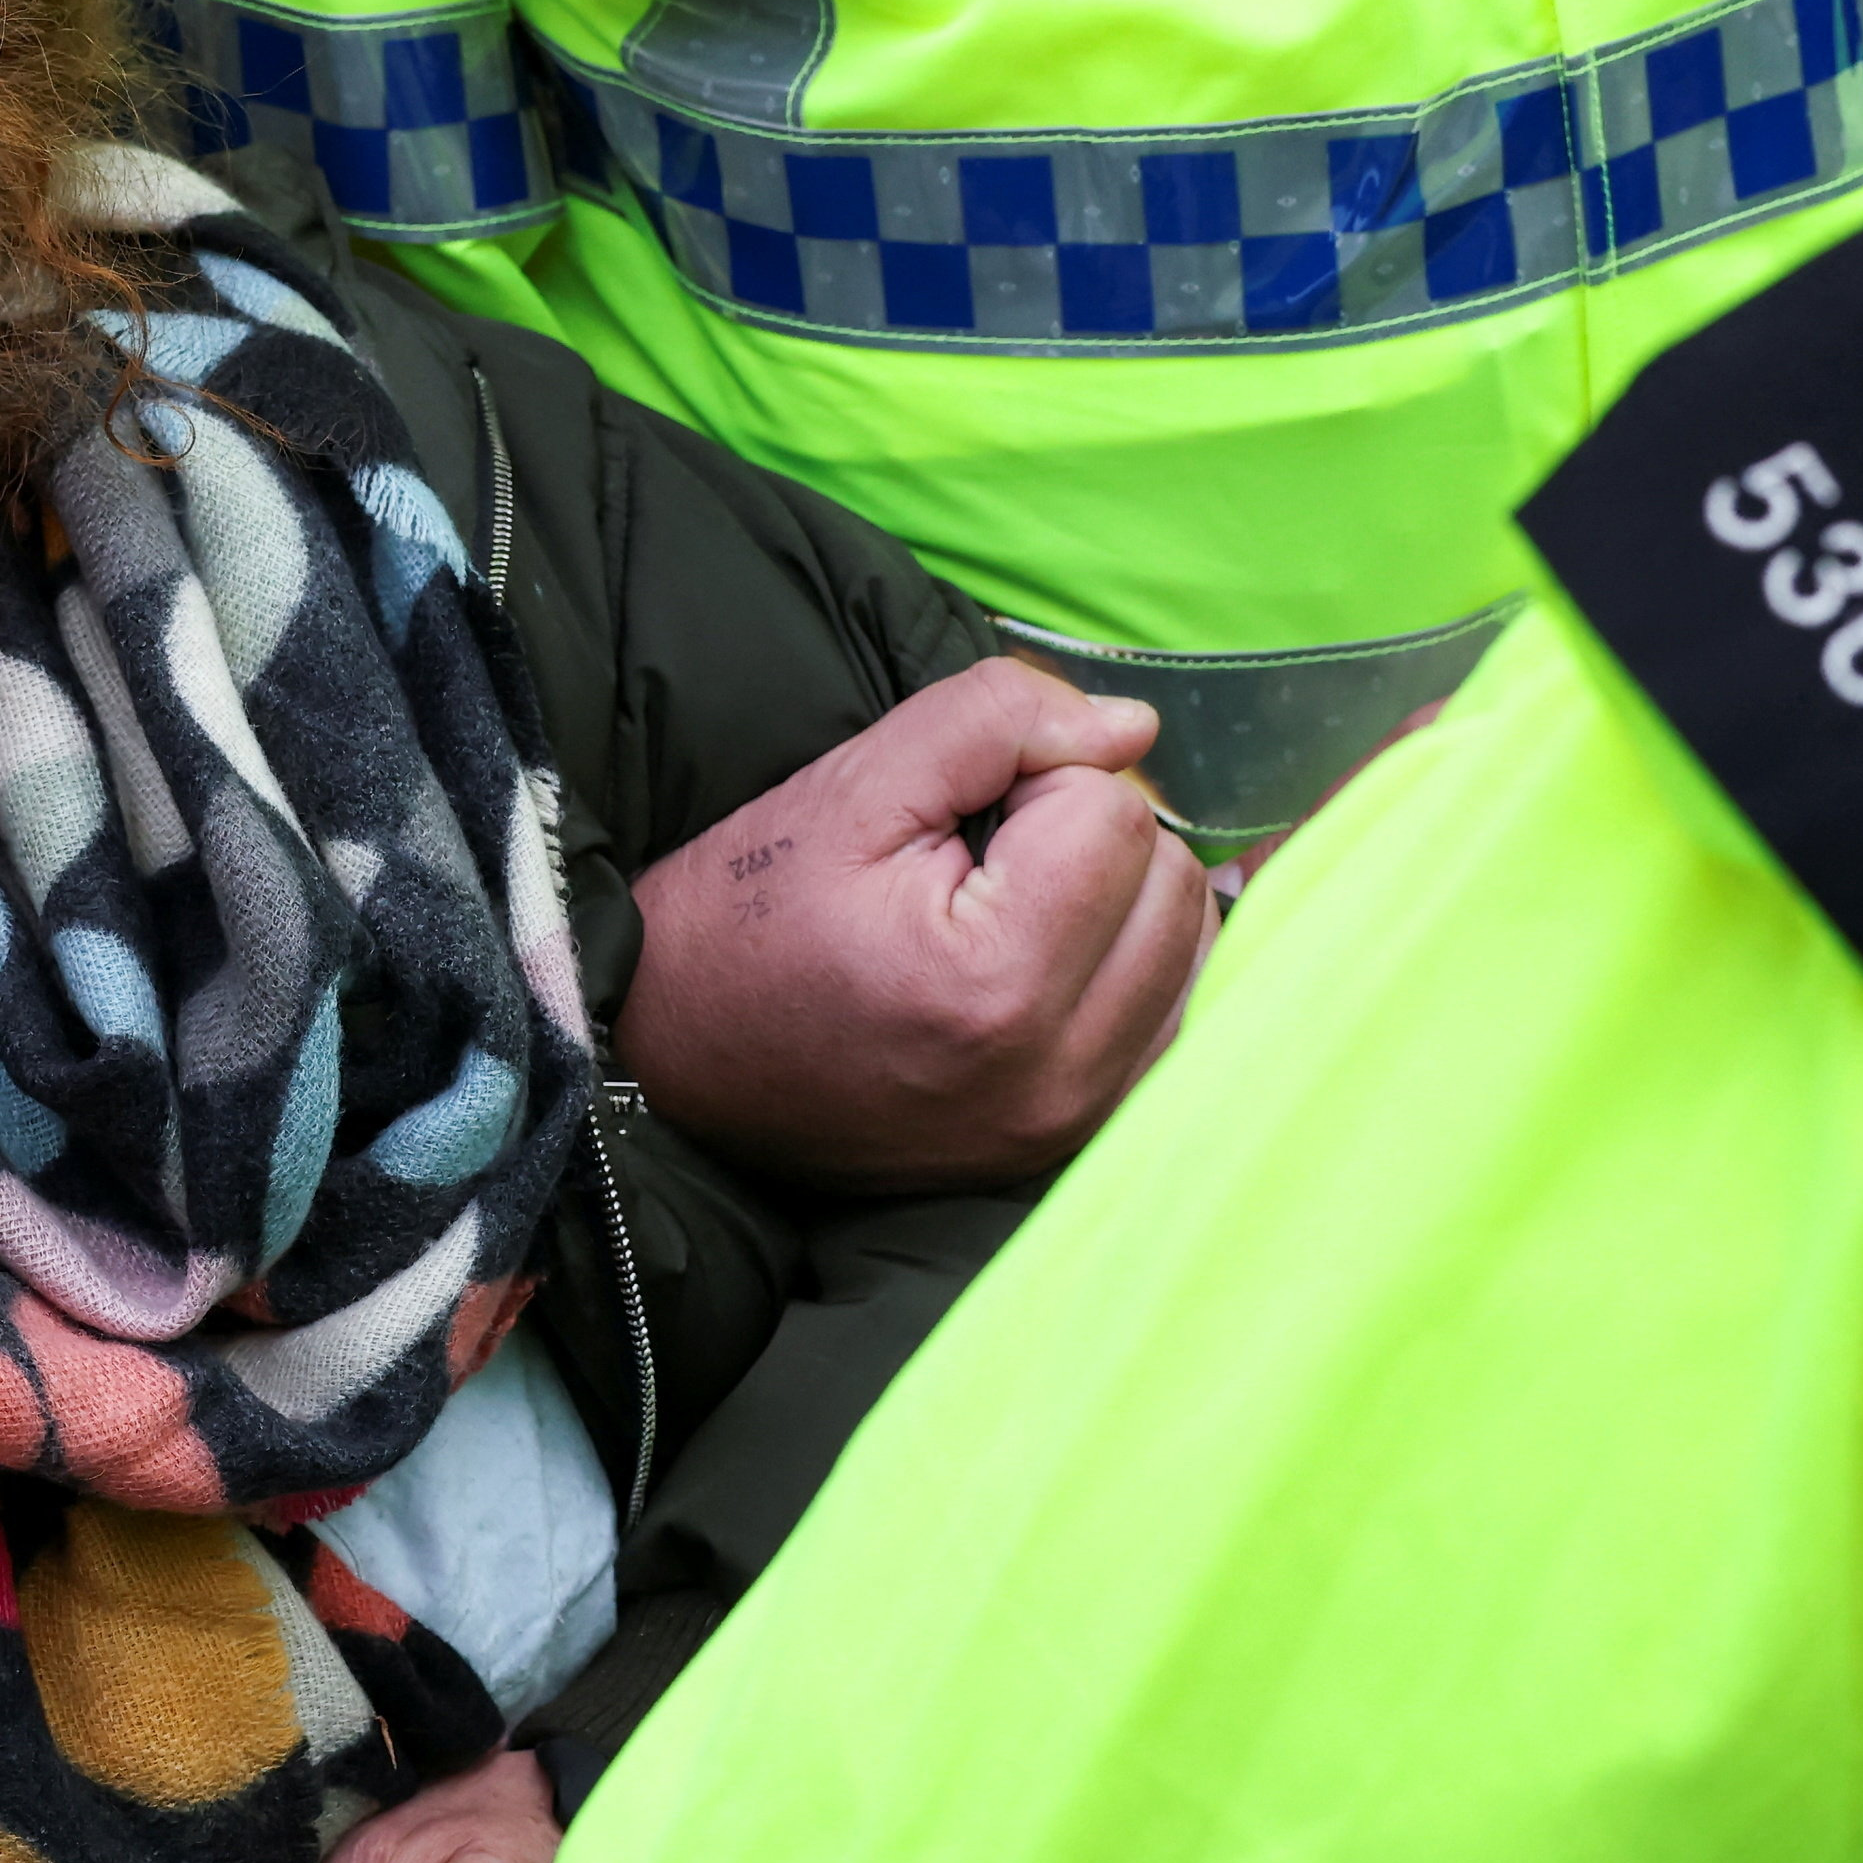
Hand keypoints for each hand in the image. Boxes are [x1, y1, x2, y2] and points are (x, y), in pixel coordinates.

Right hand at [617, 656, 1213, 1189]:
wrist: (670, 1068)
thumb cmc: (742, 923)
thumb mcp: (845, 789)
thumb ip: (993, 720)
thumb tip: (1132, 726)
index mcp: (993, 983)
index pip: (1115, 813)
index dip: (1034, 782)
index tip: (947, 823)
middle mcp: (1054, 1073)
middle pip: (1173, 880)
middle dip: (1087, 840)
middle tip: (975, 863)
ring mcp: (1071, 1121)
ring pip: (1192, 947)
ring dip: (1120, 904)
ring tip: (1007, 913)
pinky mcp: (1075, 1142)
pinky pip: (1174, 1019)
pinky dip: (1130, 971)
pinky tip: (1043, 963)